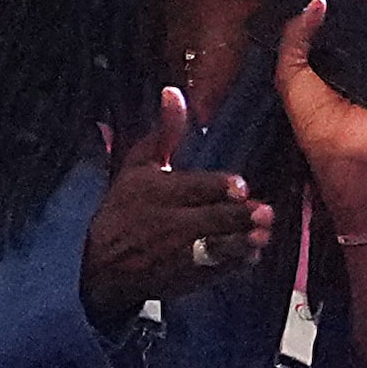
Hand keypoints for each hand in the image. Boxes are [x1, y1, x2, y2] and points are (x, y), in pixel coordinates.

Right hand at [78, 86, 274, 331]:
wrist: (103, 265)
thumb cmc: (124, 209)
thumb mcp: (137, 167)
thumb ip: (164, 133)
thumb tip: (173, 92)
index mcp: (157, 192)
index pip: (194, 188)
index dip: (220, 188)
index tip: (240, 188)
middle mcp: (168, 223)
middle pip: (212, 218)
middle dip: (240, 217)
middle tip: (263, 212)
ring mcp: (181, 253)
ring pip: (219, 247)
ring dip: (243, 242)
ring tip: (260, 235)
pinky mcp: (190, 276)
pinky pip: (220, 269)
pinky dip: (238, 262)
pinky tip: (249, 252)